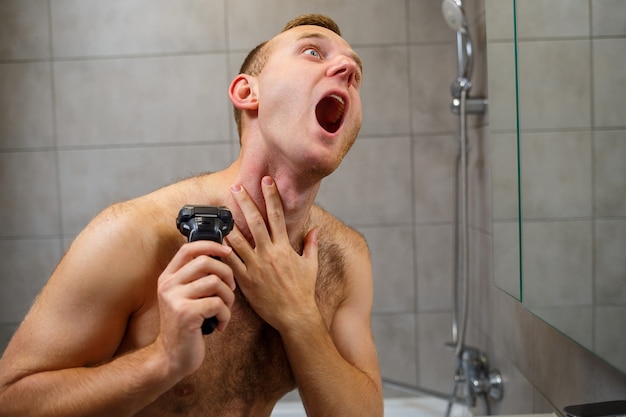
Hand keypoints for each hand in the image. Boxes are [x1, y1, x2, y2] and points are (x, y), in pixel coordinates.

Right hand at [155, 241, 235, 376]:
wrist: (172, 357)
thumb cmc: (186, 326)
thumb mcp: (185, 298)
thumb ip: (196, 278)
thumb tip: (222, 256)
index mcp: (168, 277)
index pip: (188, 249)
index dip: (211, 245)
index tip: (227, 251)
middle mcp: (168, 285)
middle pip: (206, 262)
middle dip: (227, 274)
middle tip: (230, 291)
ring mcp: (175, 299)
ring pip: (215, 282)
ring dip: (229, 298)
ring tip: (224, 310)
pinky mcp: (186, 314)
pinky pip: (218, 304)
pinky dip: (226, 315)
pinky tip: (220, 325)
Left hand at [224, 176, 318, 332]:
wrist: (295, 315)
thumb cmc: (303, 291)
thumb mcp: (311, 265)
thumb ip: (311, 245)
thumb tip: (315, 229)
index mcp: (284, 247)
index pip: (277, 215)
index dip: (271, 196)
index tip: (265, 181)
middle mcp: (269, 253)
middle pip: (255, 221)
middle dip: (245, 202)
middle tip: (236, 187)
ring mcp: (256, 266)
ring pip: (238, 240)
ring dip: (228, 224)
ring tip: (220, 211)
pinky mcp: (245, 280)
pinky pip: (231, 262)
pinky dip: (222, 251)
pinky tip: (214, 241)